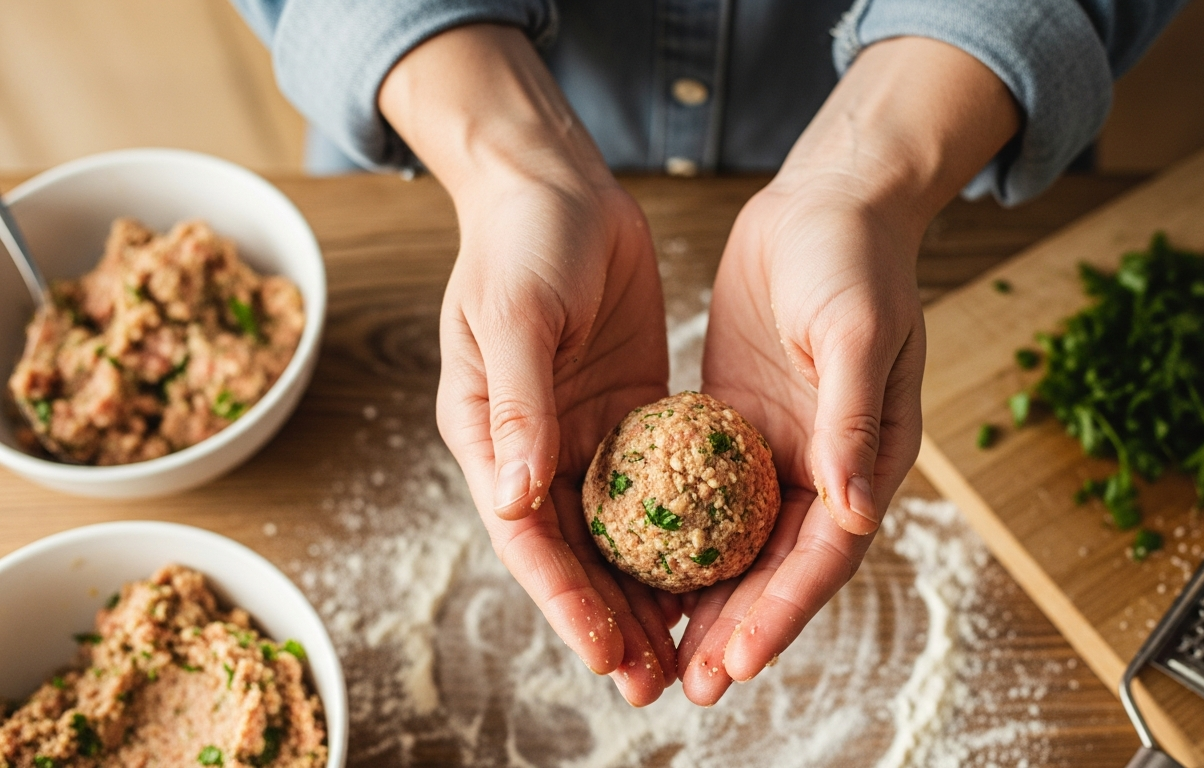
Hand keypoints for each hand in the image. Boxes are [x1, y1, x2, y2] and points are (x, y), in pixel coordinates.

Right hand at [380, 25, 678, 704]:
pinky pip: (655, 484)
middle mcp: (535, 447)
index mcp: (490, 436)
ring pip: (617, 532)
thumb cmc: (520, 241)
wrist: (555, 182)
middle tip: (654, 682)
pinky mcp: (628, 407)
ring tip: (685, 649)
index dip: (566, 602)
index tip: (608, 653)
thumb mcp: (516, 315)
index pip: (529, 539)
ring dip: (646, 590)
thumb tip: (518, 498)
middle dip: (610, 620)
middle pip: (574, 554)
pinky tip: (710, 566)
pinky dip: (676, 529)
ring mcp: (584, 430)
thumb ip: (518, 404)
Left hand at [677, 37, 1020, 703]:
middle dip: (736, 627)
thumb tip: (851, 510)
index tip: (737, 660)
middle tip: (688, 684)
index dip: (781, 612)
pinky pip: (702, 491)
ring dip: (703, 596)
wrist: (827, 200)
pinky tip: (636, 563)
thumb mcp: (856, 332)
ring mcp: (775, 447)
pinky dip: (677, 532)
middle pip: (775, 567)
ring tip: (659, 650)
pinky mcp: (735, 421)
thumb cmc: (854, 259)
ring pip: (735, 541)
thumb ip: (852, 420)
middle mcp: (823, 466)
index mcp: (866, 458)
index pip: (822, 555)